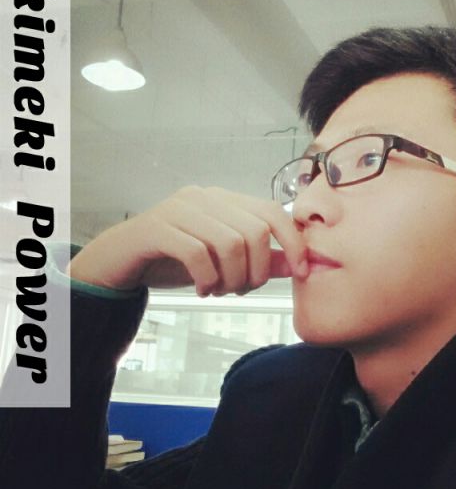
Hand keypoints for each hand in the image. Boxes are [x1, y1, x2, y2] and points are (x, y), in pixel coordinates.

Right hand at [66, 185, 308, 296]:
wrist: (119, 261)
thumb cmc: (175, 260)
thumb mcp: (222, 261)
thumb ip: (259, 259)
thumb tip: (295, 264)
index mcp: (224, 200)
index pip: (273, 211)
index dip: (293, 242)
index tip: (302, 272)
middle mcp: (205, 197)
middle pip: (256, 231)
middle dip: (257, 271)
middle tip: (241, 289)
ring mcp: (179, 209)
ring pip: (230, 244)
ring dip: (233, 279)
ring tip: (220, 290)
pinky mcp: (157, 228)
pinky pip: (198, 255)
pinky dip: (207, 280)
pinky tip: (203, 290)